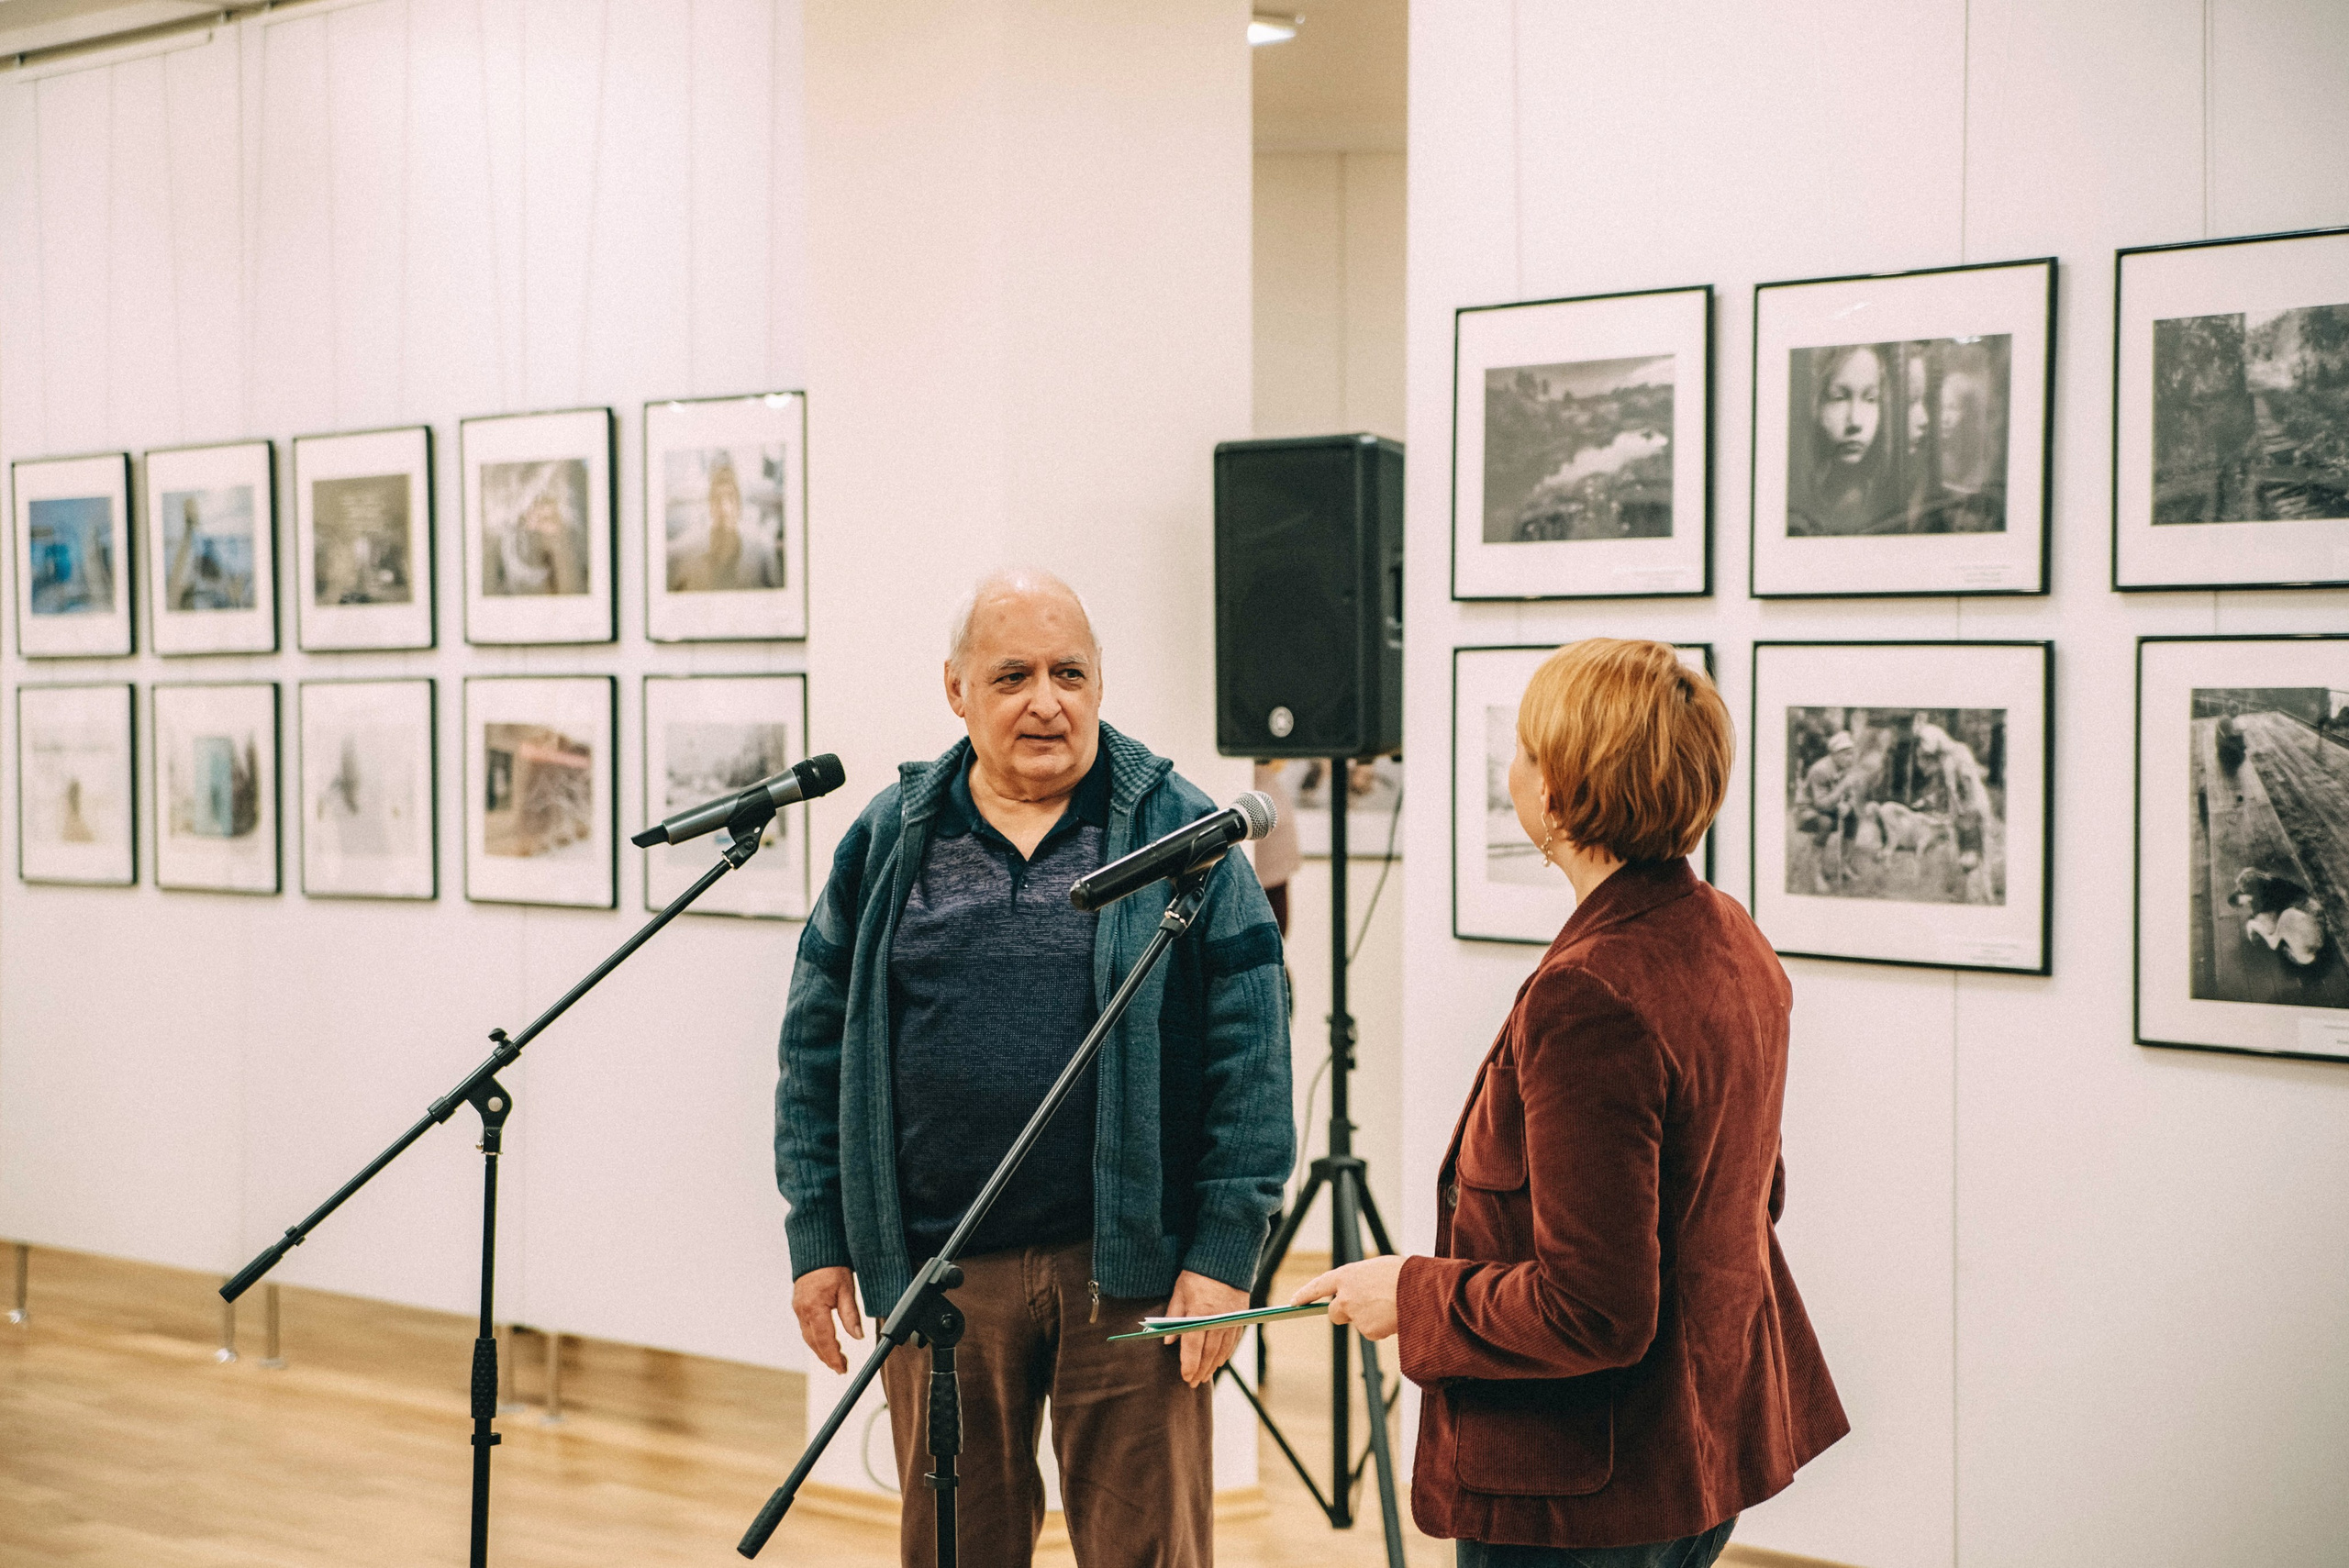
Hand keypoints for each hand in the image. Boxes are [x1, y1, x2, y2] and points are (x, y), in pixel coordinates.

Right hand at [792, 1266, 864, 1374]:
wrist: (815, 1250)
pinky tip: (825, 1342)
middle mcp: (802, 1311)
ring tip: (835, 1360)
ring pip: (808, 1337)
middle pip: (814, 1343)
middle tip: (841, 1368)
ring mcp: (798, 1309)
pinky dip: (815, 1339)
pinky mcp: (798, 1306)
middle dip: (827, 1358)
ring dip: (821, 1350)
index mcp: (814, 1308)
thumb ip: (850, 1315)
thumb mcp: (846, 1289)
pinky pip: (806, 1328)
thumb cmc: (832, 1266)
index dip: (833, 1357)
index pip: (825, 1340)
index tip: (842, 1368)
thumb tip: (858, 1336)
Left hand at [1161, 1270, 1247, 1387]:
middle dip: (1200, 1370)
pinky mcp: (1240, 1318)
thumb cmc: (1197, 1274)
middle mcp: (1217, 1320)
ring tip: (1204, 1376)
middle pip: (1208, 1353)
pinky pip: (1233, 1342)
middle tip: (1192, 1382)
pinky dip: (1225, 1354)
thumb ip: (1173, 1316)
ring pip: (1222, 1351)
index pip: (1193, 1346)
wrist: (1226, 1260)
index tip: (1185, 1376)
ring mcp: (1231, 1320)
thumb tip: (1168, 1341)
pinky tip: (1218, 1362)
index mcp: (1200, 1313)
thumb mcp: (1180, 1292)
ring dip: (1212, 1366)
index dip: (1189, 1364)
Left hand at [1292, 1254, 1403, 1340]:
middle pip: (1334, 1312)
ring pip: (1358, 1323)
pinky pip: (1374, 1331)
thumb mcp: (1377, 1268)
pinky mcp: (1368, 1331)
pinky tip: (1395, 1316)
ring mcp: (1355, 1315)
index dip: (1305, 1294)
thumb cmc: (1404, 1274)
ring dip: (1370, 1319)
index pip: (1318, 1285)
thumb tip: (1360, 1292)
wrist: (1421, 1291)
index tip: (1294, 1302)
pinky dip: (1383, 1327)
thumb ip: (1362, 1280)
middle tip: (1364, 1308)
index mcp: (1347, 1275)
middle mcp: (1346, 1296)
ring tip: (1392, 1306)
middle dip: (1345, 1313)